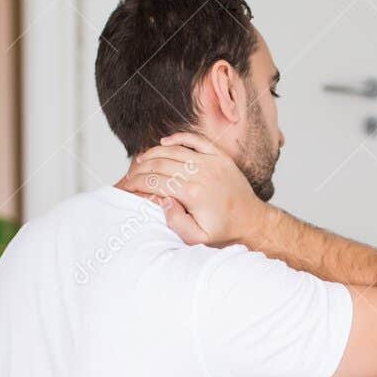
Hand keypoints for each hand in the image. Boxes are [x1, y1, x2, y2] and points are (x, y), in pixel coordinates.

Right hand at [126, 132, 267, 247]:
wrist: (251, 220)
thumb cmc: (223, 231)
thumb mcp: (197, 238)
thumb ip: (176, 222)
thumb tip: (163, 200)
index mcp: (193, 194)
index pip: (155, 182)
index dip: (136, 183)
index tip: (126, 186)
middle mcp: (201, 173)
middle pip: (160, 164)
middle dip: (140, 169)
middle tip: (129, 175)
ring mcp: (211, 162)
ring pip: (174, 150)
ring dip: (153, 154)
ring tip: (140, 161)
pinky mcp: (219, 156)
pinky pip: (195, 140)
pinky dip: (177, 138)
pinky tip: (164, 143)